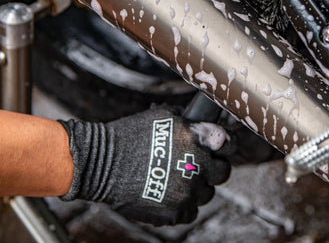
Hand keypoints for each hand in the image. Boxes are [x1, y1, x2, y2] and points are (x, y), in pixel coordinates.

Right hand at [59, 106, 230, 224]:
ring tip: (174, 179)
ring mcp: (187, 191)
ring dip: (196, 186)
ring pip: (207, 193)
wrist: (101, 164)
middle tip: (196, 165)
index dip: (224, 144)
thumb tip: (205, 126)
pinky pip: (190, 211)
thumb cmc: (129, 136)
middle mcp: (196, 164)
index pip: (227, 142)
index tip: (218, 146)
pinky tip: (167, 192)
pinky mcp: (176, 211)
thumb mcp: (162, 117)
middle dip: (212, 167)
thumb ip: (189, 123)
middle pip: (222, 172)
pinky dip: (182, 204)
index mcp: (194, 137)